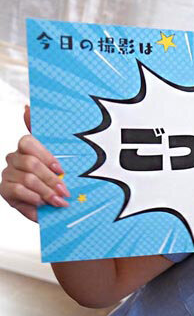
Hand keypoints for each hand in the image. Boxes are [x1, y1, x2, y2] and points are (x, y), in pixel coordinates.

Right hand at [0, 105, 69, 221]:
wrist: (57, 208)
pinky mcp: (5, 190)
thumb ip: (48, 135)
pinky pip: (18, 190)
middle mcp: (15, 158)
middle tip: (65, 191)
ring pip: (27, 179)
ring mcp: (8, 173)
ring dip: (46, 192)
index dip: (45, 155)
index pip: (28, 142)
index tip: (61, 168)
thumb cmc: (59, 182)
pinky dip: (34, 198)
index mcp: (29, 149)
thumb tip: (27, 107)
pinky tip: (42, 203)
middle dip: (51, 179)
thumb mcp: (63, 161)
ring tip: (59, 201)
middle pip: (30, 164)